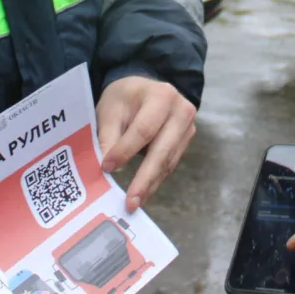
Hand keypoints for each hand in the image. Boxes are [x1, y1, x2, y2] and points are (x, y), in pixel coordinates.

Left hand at [96, 75, 196, 210]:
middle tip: (130, 202)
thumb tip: (108, 168)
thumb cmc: (123, 98)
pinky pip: (170, 164)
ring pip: (168, 161)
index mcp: (162, 96)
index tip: (107, 168)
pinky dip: (155, 179)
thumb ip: (109, 137)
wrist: (142, 90)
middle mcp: (181, 111)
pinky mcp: (186, 141)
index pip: (144, 129)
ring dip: (150, 184)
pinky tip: (143, 193)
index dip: (125, 150)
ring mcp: (188, 127)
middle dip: (145, 178)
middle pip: (162, 150)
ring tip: (134, 203)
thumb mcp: (110, 110)